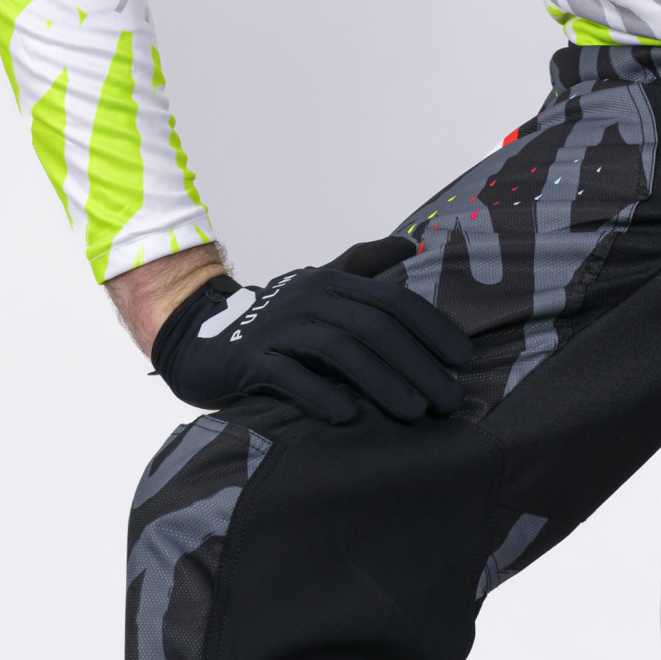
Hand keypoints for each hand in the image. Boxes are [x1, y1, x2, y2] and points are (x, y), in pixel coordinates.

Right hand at [148, 237, 473, 424]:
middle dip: (418, 362)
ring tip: (414, 411)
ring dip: (382, 380)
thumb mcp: (320, 284)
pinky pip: (288, 376)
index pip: (392, 301)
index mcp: (332, 282)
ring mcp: (278, 328)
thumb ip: (365, 264)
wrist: (196, 336)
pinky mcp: (249, 360)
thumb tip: (413, 243)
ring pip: (339, 349)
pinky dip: (320, 393)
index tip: (463, 358)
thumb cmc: (275, 318)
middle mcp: (309, 298)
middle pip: (373, 326)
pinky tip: (349, 416)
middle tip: (450, 398)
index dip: (431, 327)